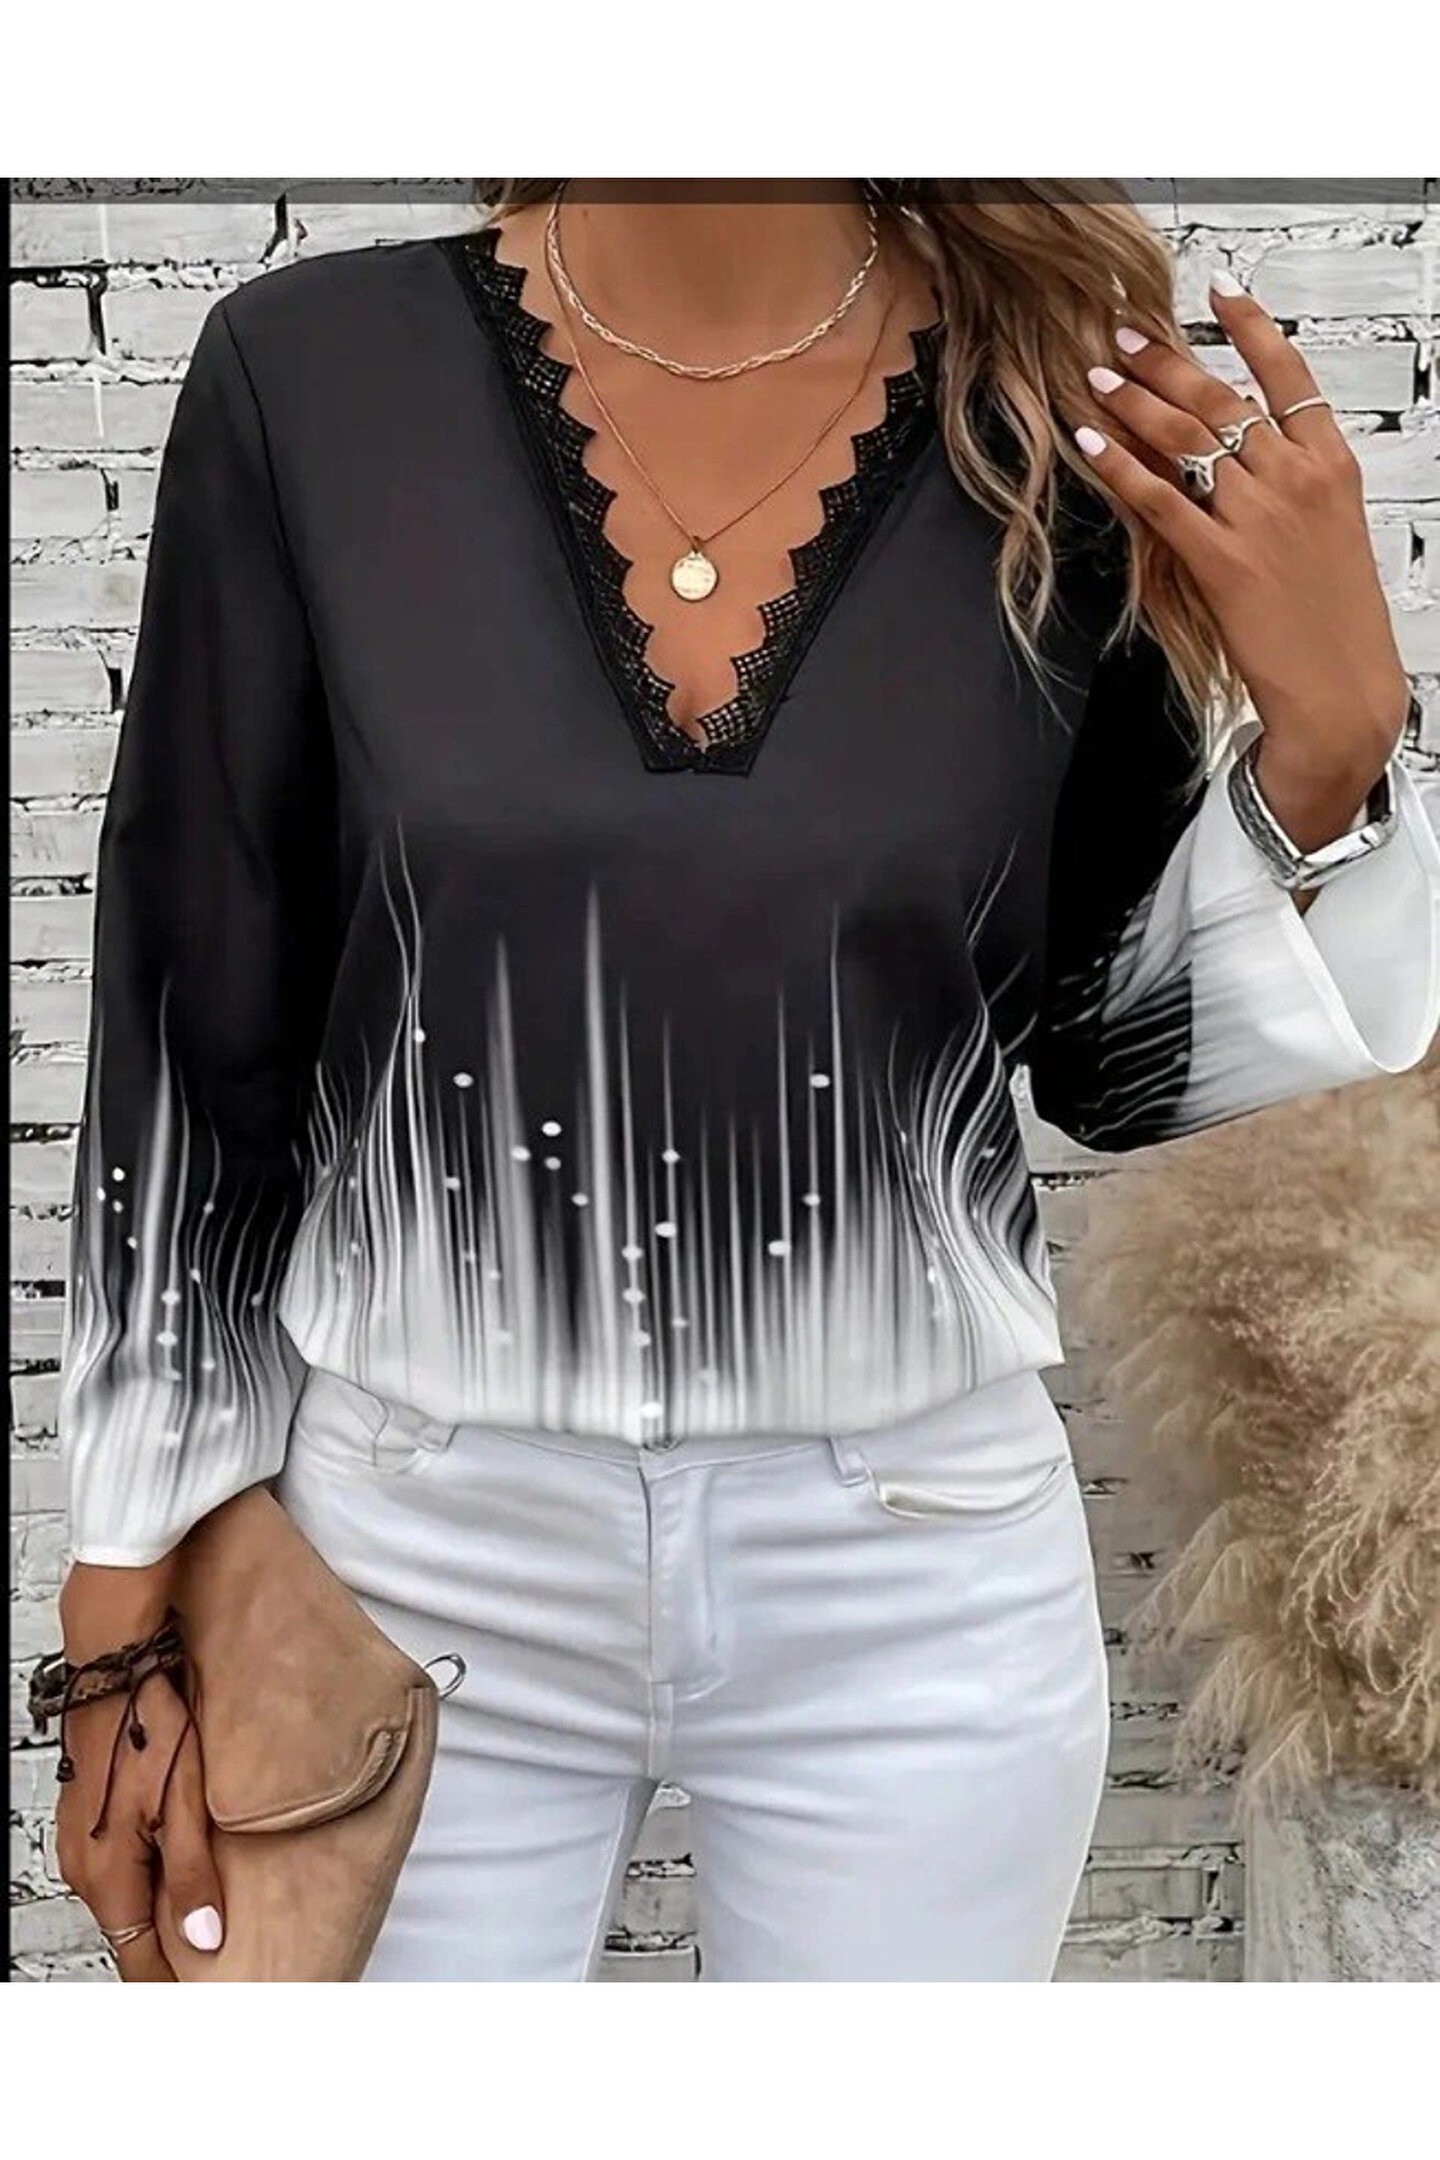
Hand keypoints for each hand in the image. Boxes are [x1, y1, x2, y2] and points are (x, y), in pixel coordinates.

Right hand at [55, 1561, 224, 1981]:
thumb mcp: (182, 1806)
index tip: (202, 2004)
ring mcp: (85, 1838)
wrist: (116, 1664)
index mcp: (108, 1875)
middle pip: (130, 1931)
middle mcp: (87, 1864)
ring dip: (160, 1911)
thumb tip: (206, 1939)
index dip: (171, 1987)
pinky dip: (148, 1878)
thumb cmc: (148, 1723)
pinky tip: (178, 1867)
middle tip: (213, 1967)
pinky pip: (122, 1865)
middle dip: (170, 1951)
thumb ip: (192, 1879)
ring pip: (126, 1897)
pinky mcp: (94, 1814)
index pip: (136, 1960)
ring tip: (203, 1920)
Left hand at [1072, 270, 1409, 846]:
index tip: (1218, 291)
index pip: (1289, 374)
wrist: (1340, 688)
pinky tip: (1092, 443)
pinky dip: (1121, 467)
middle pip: (1221, 397)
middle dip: (1164, 359)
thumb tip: (1247, 452)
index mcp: (1331, 466)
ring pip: (1187, 440)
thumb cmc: (1334, 617)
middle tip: (1123, 335)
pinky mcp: (1221, 562)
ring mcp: (1258, 519)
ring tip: (1097, 377)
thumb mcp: (1332, 532)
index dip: (1250, 326)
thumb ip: (1294, 484)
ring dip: (1134, 400)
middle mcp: (1294, 480)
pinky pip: (1160, 502)